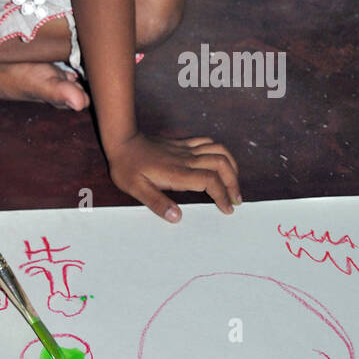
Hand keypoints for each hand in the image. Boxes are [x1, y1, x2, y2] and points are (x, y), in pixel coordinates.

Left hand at [107, 132, 241, 221]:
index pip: (210, 180)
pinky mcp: (182, 144)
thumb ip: (157, 203)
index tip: (227, 209)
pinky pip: (207, 142)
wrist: (122, 140)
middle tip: (236, 200)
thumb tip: (177, 217)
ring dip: (231, 166)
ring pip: (218, 150)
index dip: (222, 194)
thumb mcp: (136, 189)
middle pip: (221, 163)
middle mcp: (186, 159)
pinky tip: (221, 162)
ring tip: (234, 182)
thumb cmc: (127, 167)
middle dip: (234, 182)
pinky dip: (220, 151)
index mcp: (177, 173)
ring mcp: (186, 149)